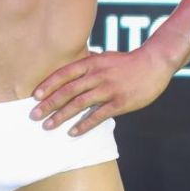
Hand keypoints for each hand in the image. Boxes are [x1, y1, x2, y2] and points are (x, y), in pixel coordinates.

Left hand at [30, 46, 174, 134]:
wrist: (155, 62)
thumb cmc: (127, 62)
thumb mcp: (104, 58)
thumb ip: (87, 66)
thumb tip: (68, 75)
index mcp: (92, 63)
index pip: (64, 74)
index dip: (48, 85)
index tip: (34, 97)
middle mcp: (97, 75)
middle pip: (68, 90)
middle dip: (49, 104)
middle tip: (34, 116)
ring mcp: (109, 89)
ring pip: (79, 104)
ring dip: (61, 116)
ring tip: (48, 126)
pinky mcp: (120, 102)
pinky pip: (98, 115)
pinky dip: (84, 125)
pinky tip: (73, 133)